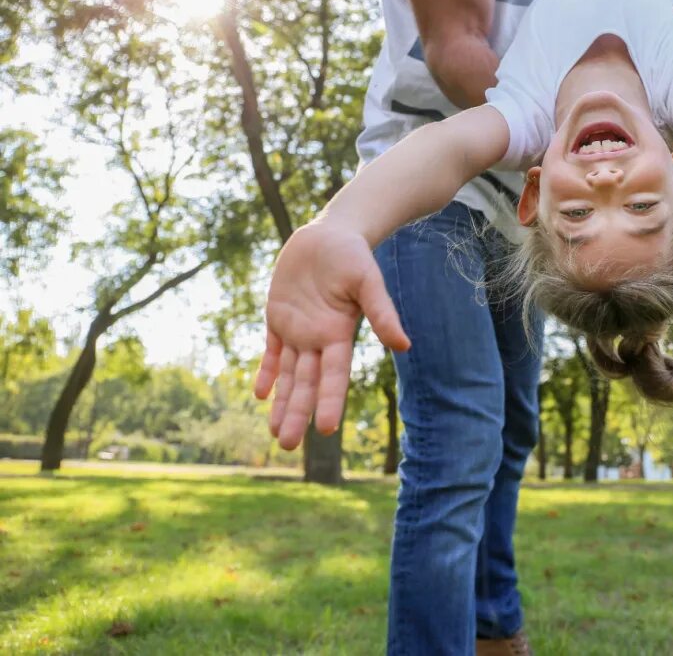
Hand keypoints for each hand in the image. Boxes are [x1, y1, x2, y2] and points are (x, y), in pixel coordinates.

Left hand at [253, 221, 409, 449]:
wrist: (330, 234)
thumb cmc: (352, 255)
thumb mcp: (367, 281)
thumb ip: (382, 313)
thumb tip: (405, 345)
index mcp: (339, 334)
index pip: (333, 375)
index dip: (328, 401)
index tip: (325, 429)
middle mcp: (318, 338)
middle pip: (306, 383)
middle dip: (297, 413)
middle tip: (287, 445)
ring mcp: (297, 330)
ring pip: (287, 375)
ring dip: (282, 403)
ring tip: (276, 434)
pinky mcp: (279, 318)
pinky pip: (271, 351)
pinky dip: (266, 373)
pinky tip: (261, 395)